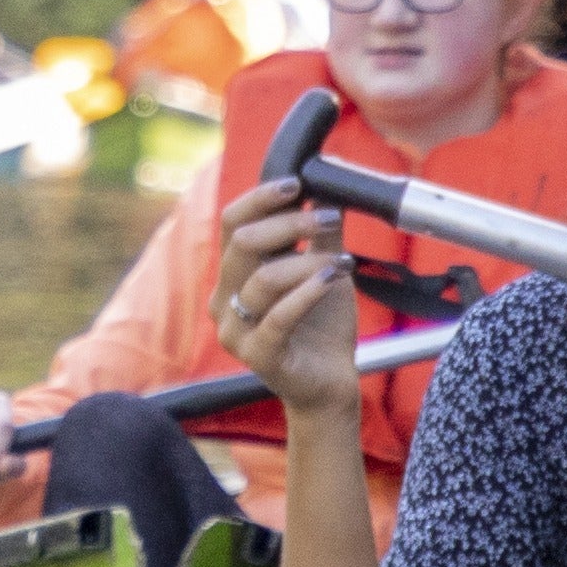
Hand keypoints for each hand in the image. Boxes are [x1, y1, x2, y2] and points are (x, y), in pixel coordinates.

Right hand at [209, 176, 368, 419]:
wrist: (329, 382)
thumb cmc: (321, 325)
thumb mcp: (322, 268)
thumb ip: (319, 234)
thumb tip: (328, 188)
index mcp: (234, 275)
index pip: (231, 223)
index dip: (260, 199)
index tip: (296, 185)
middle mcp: (225, 300)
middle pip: (244, 243)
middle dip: (290, 224)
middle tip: (328, 218)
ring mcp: (236, 331)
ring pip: (263, 278)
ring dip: (308, 262)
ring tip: (342, 262)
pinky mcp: (257, 356)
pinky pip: (278, 317)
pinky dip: (308, 293)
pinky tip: (332, 280)